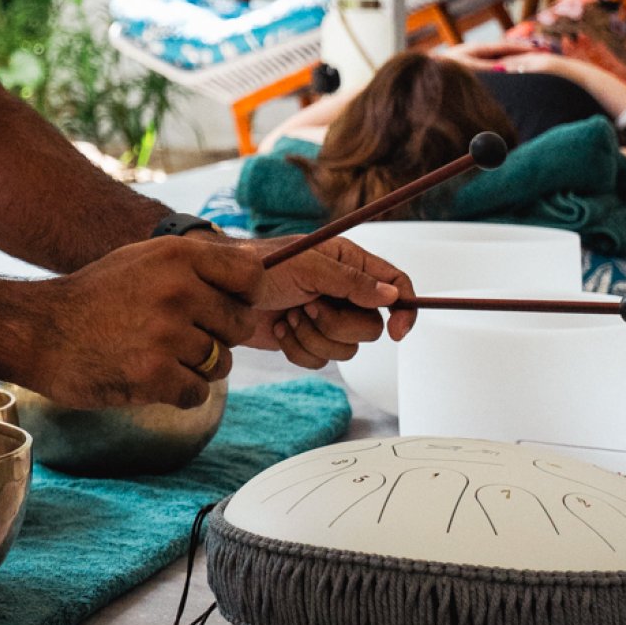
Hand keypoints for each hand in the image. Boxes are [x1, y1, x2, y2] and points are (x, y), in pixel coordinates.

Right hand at [17, 231, 268, 409]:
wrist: (37, 331)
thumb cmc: (94, 297)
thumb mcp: (143, 259)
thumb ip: (195, 264)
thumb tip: (255, 273)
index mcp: (178, 256)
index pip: (251, 278)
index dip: (243, 299)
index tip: (220, 309)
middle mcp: (177, 290)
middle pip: (240, 326)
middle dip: (218, 338)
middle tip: (178, 338)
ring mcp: (166, 334)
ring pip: (221, 364)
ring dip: (196, 368)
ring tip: (156, 355)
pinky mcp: (153, 375)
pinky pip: (197, 393)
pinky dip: (177, 392)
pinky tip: (147, 377)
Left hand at [248, 235, 416, 367]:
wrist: (221, 293)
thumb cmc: (260, 266)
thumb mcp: (307, 266)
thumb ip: (352, 282)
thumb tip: (392, 295)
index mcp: (349, 263)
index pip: (395, 282)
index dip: (405, 308)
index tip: (397, 332)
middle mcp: (343, 291)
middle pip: (371, 326)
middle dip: (337, 324)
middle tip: (308, 306)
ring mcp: (326, 318)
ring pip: (347, 349)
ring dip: (314, 337)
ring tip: (289, 316)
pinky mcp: (307, 339)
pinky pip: (320, 361)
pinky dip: (298, 349)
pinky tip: (279, 329)